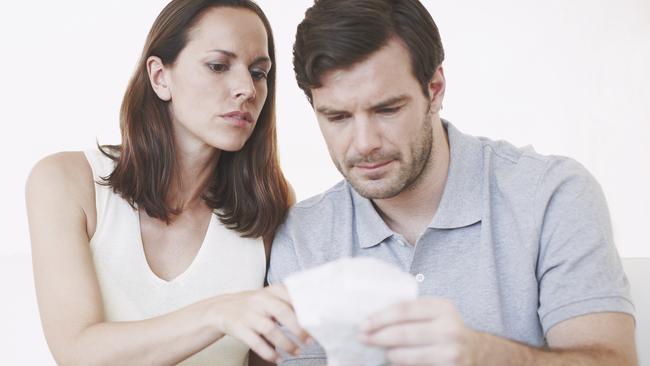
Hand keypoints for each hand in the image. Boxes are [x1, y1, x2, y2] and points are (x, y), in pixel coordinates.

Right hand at [212, 285, 308, 362]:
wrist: (222, 309)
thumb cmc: (255, 305)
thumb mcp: (270, 297)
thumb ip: (289, 303)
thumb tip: (316, 317)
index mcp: (272, 290)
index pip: (292, 296)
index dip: (306, 309)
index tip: (318, 320)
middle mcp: (260, 300)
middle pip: (283, 312)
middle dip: (299, 328)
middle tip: (310, 341)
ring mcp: (249, 314)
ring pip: (270, 329)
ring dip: (286, 343)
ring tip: (297, 352)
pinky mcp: (239, 328)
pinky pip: (256, 343)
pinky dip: (269, 353)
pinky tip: (278, 359)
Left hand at [360, 298, 479, 365]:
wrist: (474, 351)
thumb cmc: (444, 329)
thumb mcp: (434, 313)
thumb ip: (411, 311)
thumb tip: (372, 317)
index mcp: (442, 308)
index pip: (403, 310)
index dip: (380, 317)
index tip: (363, 324)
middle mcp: (449, 329)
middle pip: (403, 333)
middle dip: (378, 336)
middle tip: (363, 338)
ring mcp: (451, 353)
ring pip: (407, 356)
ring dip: (388, 353)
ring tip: (380, 350)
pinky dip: (400, 365)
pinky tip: (394, 360)